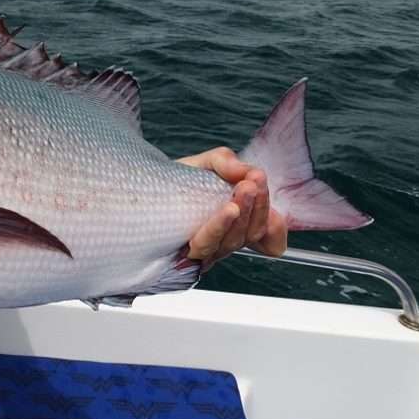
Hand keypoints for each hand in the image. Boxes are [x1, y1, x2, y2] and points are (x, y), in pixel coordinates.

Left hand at [178, 147, 287, 265]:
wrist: (142, 187)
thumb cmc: (177, 181)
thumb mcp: (206, 163)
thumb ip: (227, 162)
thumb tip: (246, 171)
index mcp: (237, 225)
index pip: (269, 237)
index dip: (276, 224)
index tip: (264, 187)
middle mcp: (224, 241)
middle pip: (252, 234)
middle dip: (257, 206)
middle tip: (253, 181)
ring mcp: (206, 250)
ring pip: (234, 242)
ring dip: (242, 214)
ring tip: (243, 189)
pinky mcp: (184, 256)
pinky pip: (207, 246)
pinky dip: (219, 227)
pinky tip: (227, 211)